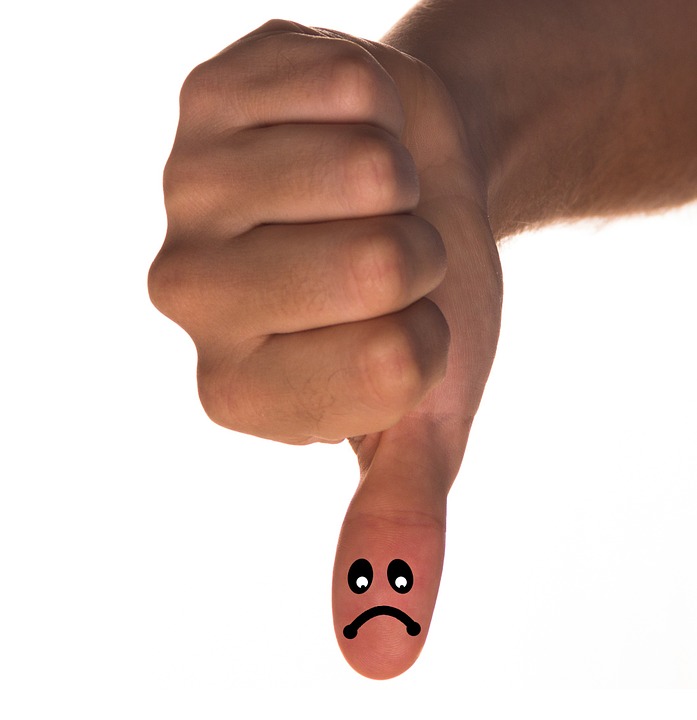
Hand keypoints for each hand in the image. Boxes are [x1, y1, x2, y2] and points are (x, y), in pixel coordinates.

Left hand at [148, 20, 502, 678]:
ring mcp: (189, 184)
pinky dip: (380, 100)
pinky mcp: (211, 91)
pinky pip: (344, 81)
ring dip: (400, 177)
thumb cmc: (423, 298)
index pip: (389, 366)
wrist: (420, 182)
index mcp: (240, 390)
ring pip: (363, 169)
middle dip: (419, 252)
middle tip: (384, 248)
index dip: (430, 335)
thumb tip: (381, 652)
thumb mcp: (420, 414)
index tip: (398, 326)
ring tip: (366, 187)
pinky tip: (341, 126)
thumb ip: (396, 517)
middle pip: (375, 265)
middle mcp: (186, 295)